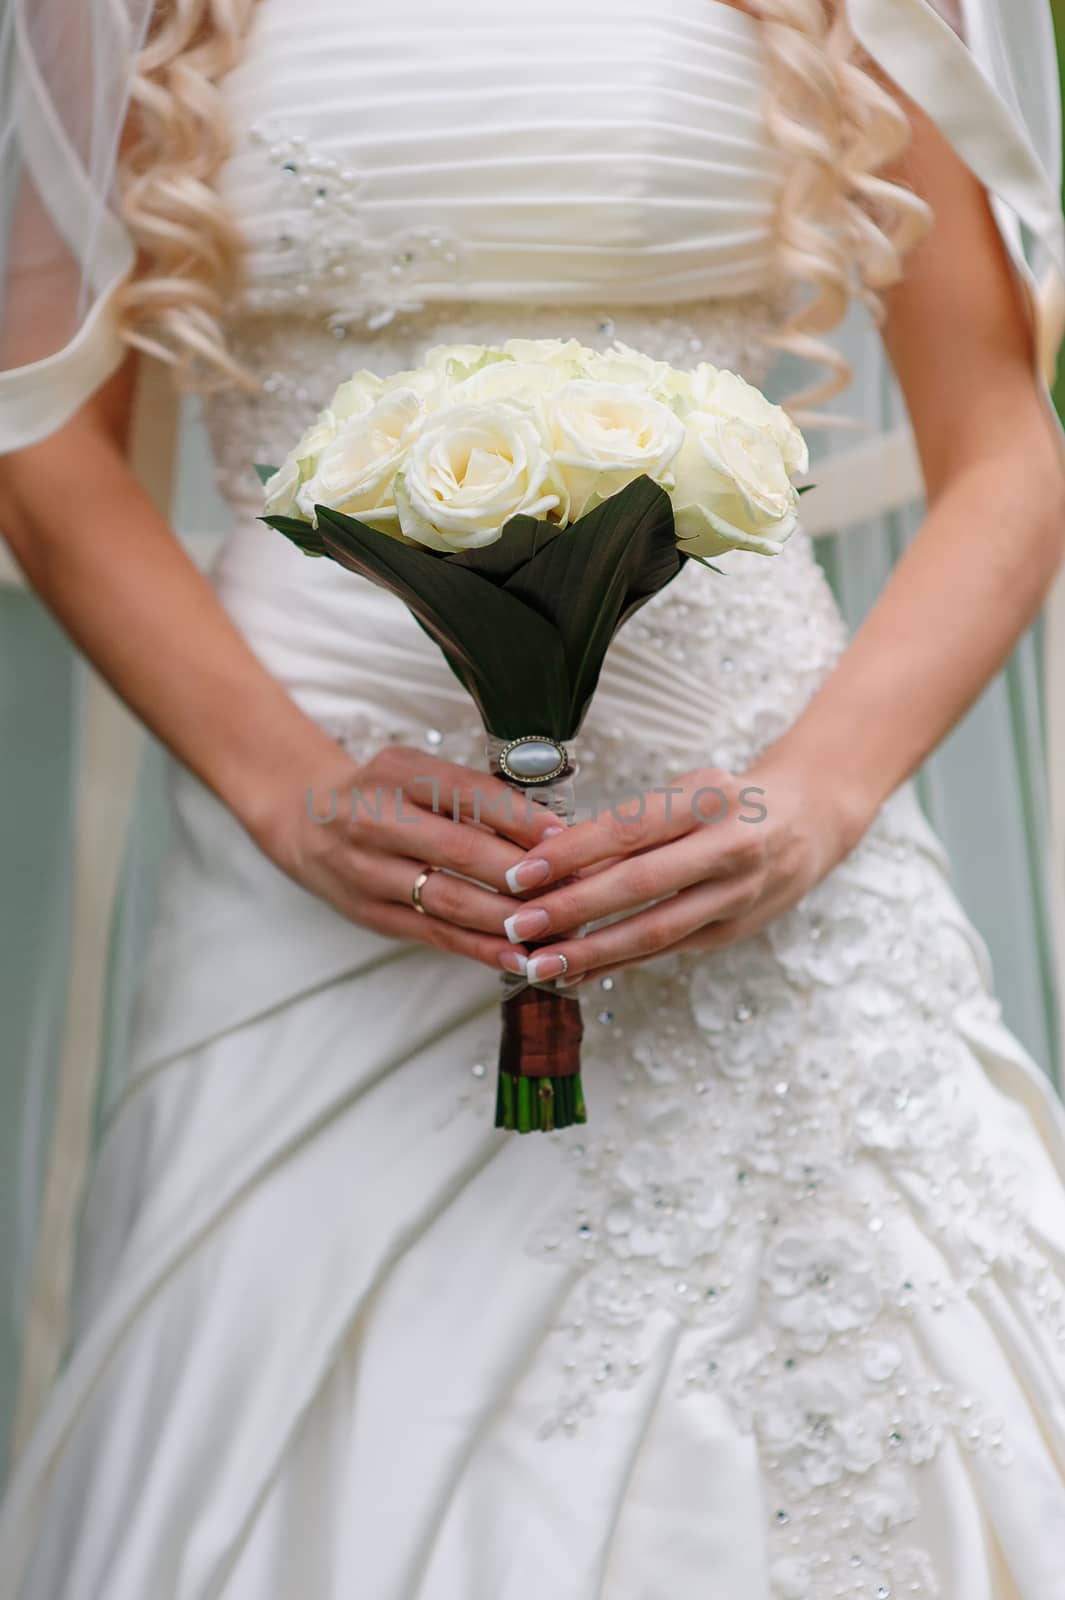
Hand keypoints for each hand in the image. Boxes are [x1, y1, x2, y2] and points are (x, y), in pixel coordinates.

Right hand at [247, 737, 561, 969]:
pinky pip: (436, 934)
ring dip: (509, 917)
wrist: (305, 822)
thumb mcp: (417, 773)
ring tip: (557, 927)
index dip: (519, 817)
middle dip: (523, 873)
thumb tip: (550, 831)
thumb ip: (473, 796)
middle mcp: (375, 820)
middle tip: (572, 887)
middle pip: (461, 851)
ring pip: (451, 899)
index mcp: (396, 773)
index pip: (467, 793)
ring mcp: (368, 871)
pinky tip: (519, 956)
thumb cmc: (382, 795)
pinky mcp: (372, 914)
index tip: (563, 837)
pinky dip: (481, 948)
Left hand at [496, 758, 865, 984]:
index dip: (573, 853)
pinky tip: (577, 972)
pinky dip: (620, 962)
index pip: (631, 827)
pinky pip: (667, 950)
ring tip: (539, 963)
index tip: (521, 872)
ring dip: (592, 951)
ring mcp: (737, 895)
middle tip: (519, 924)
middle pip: (641, 883)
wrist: (810, 822)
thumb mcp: (687, 791)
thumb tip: (551, 858)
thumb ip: (630, 824)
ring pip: (656, 929)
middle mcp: (730, 847)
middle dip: (573, 908)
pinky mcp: (734, 930)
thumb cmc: (727, 801)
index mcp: (710, 798)